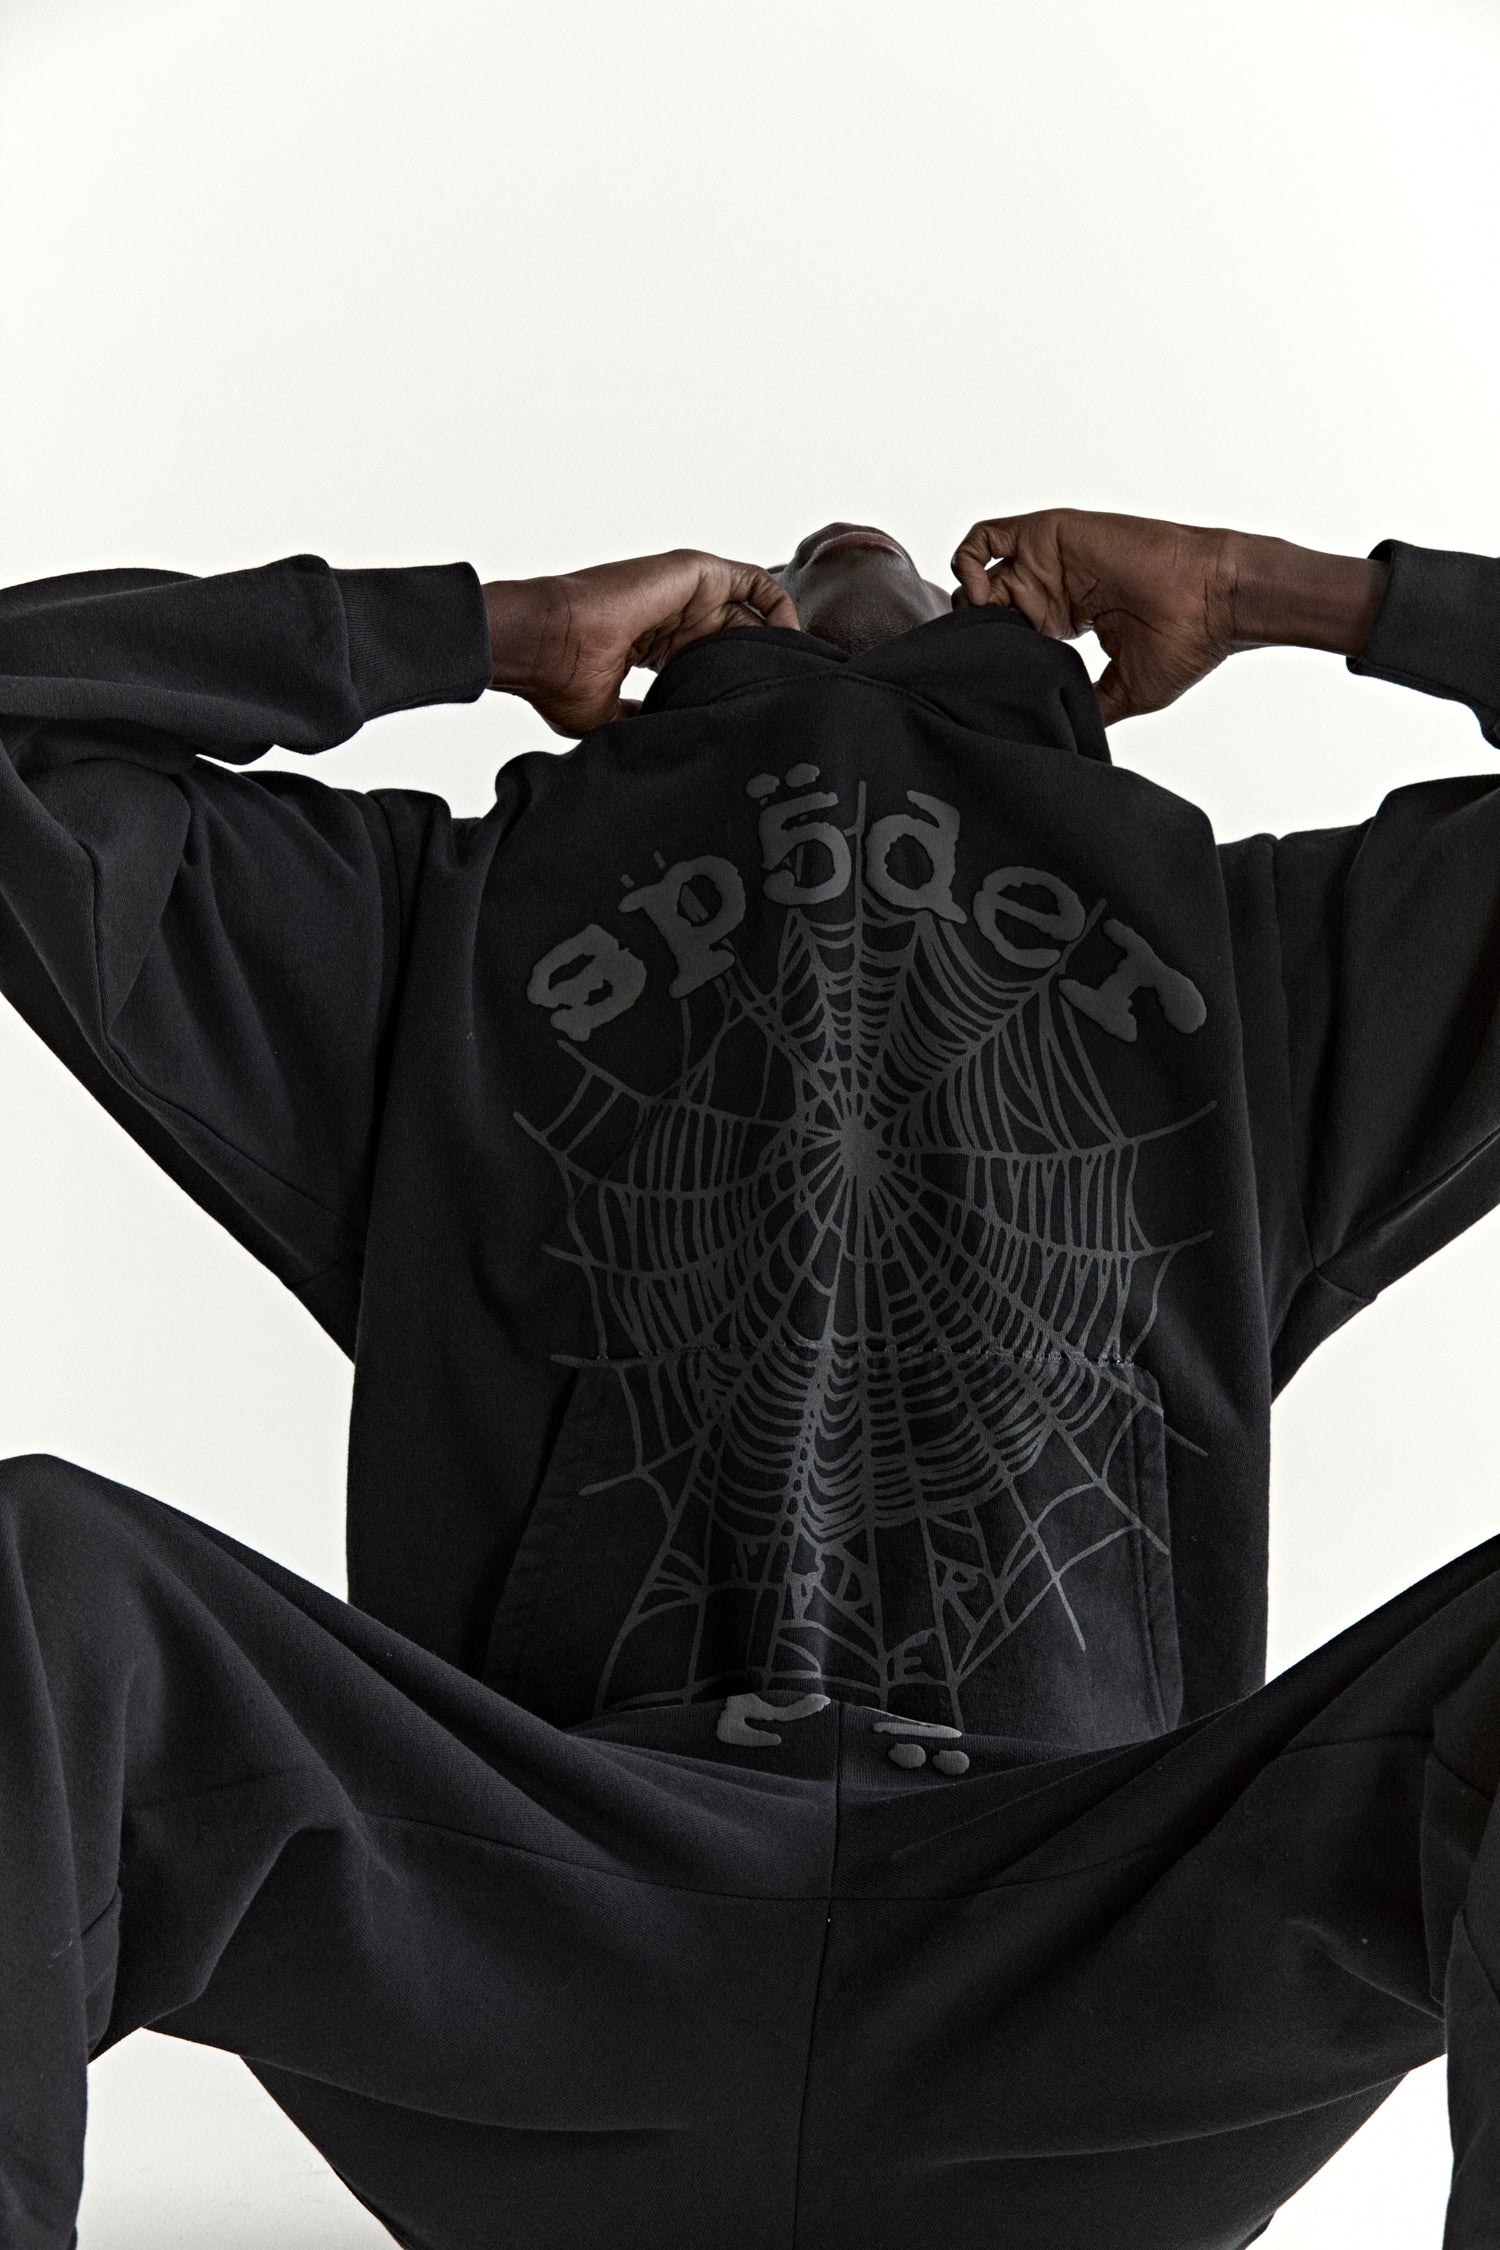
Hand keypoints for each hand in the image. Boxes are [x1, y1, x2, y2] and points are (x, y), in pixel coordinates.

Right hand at [481, 550, 797, 735]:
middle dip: (765, 669)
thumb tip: (673, 744)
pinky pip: (754, 584)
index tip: (758, 720)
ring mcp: (685, 596)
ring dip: (778, 641)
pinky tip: (790, 642)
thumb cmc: (561, 680)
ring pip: (751, 613)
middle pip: (738, 640)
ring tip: (796, 676)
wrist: (546, 644)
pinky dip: (779, 606)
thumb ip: (647, 723)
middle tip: (790, 703)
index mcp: (656, 649)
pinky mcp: (695, 575)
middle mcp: (674, 620)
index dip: (736, 689)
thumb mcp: (610, 719)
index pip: (711, 664)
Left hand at [951, 508, 1387, 726]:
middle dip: (969, 632)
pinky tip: (983, 598)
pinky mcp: (1047, 535)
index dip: (987, 657)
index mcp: (1063, 618)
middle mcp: (1052, 588)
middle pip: (982, 605)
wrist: (1215, 600)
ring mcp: (1047, 562)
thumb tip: (1057, 741)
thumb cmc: (1187, 643)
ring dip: (966, 599)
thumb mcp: (1124, 692)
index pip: (1004, 634)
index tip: (986, 685)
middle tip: (978, 659)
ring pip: (976, 571)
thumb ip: (1085, 707)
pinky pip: (984, 538)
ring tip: (984, 628)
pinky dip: (969, 562)